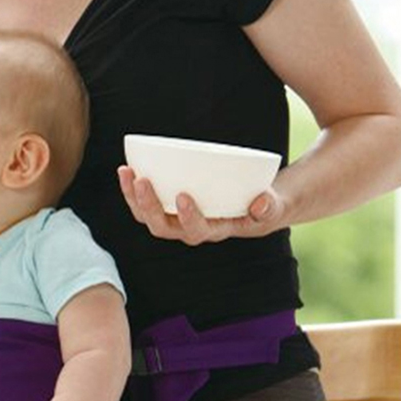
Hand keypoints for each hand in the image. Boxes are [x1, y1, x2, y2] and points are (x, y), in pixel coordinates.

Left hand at [117, 165, 283, 244]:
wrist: (255, 203)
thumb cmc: (264, 204)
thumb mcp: (275, 206)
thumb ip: (271, 206)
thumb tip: (260, 204)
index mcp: (215, 231)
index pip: (197, 231)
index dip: (189, 217)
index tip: (183, 195)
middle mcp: (191, 229)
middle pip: (163, 227)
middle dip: (149, 206)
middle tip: (143, 181)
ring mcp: (176, 219)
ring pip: (148, 216)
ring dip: (133, 197)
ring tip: (126, 172)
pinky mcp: (167, 206)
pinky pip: (144, 203)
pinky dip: (132, 189)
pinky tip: (126, 169)